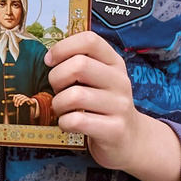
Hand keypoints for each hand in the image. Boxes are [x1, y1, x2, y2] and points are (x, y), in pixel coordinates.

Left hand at [48, 32, 180, 180]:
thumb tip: (49, 58)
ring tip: (62, 109)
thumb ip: (81, 65)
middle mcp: (120, 81)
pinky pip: (77, 120)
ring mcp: (119, 106)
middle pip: (79, 65)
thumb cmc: (105, 106)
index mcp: (114, 63)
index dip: (63, 47)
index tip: (50, 61)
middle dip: (57, 78)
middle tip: (57, 89)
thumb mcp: (100, 80)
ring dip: (59, 104)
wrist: (131, 140)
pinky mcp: (114, 129)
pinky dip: (64, 122)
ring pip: (75, 95)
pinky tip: (68, 123)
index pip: (90, 40)